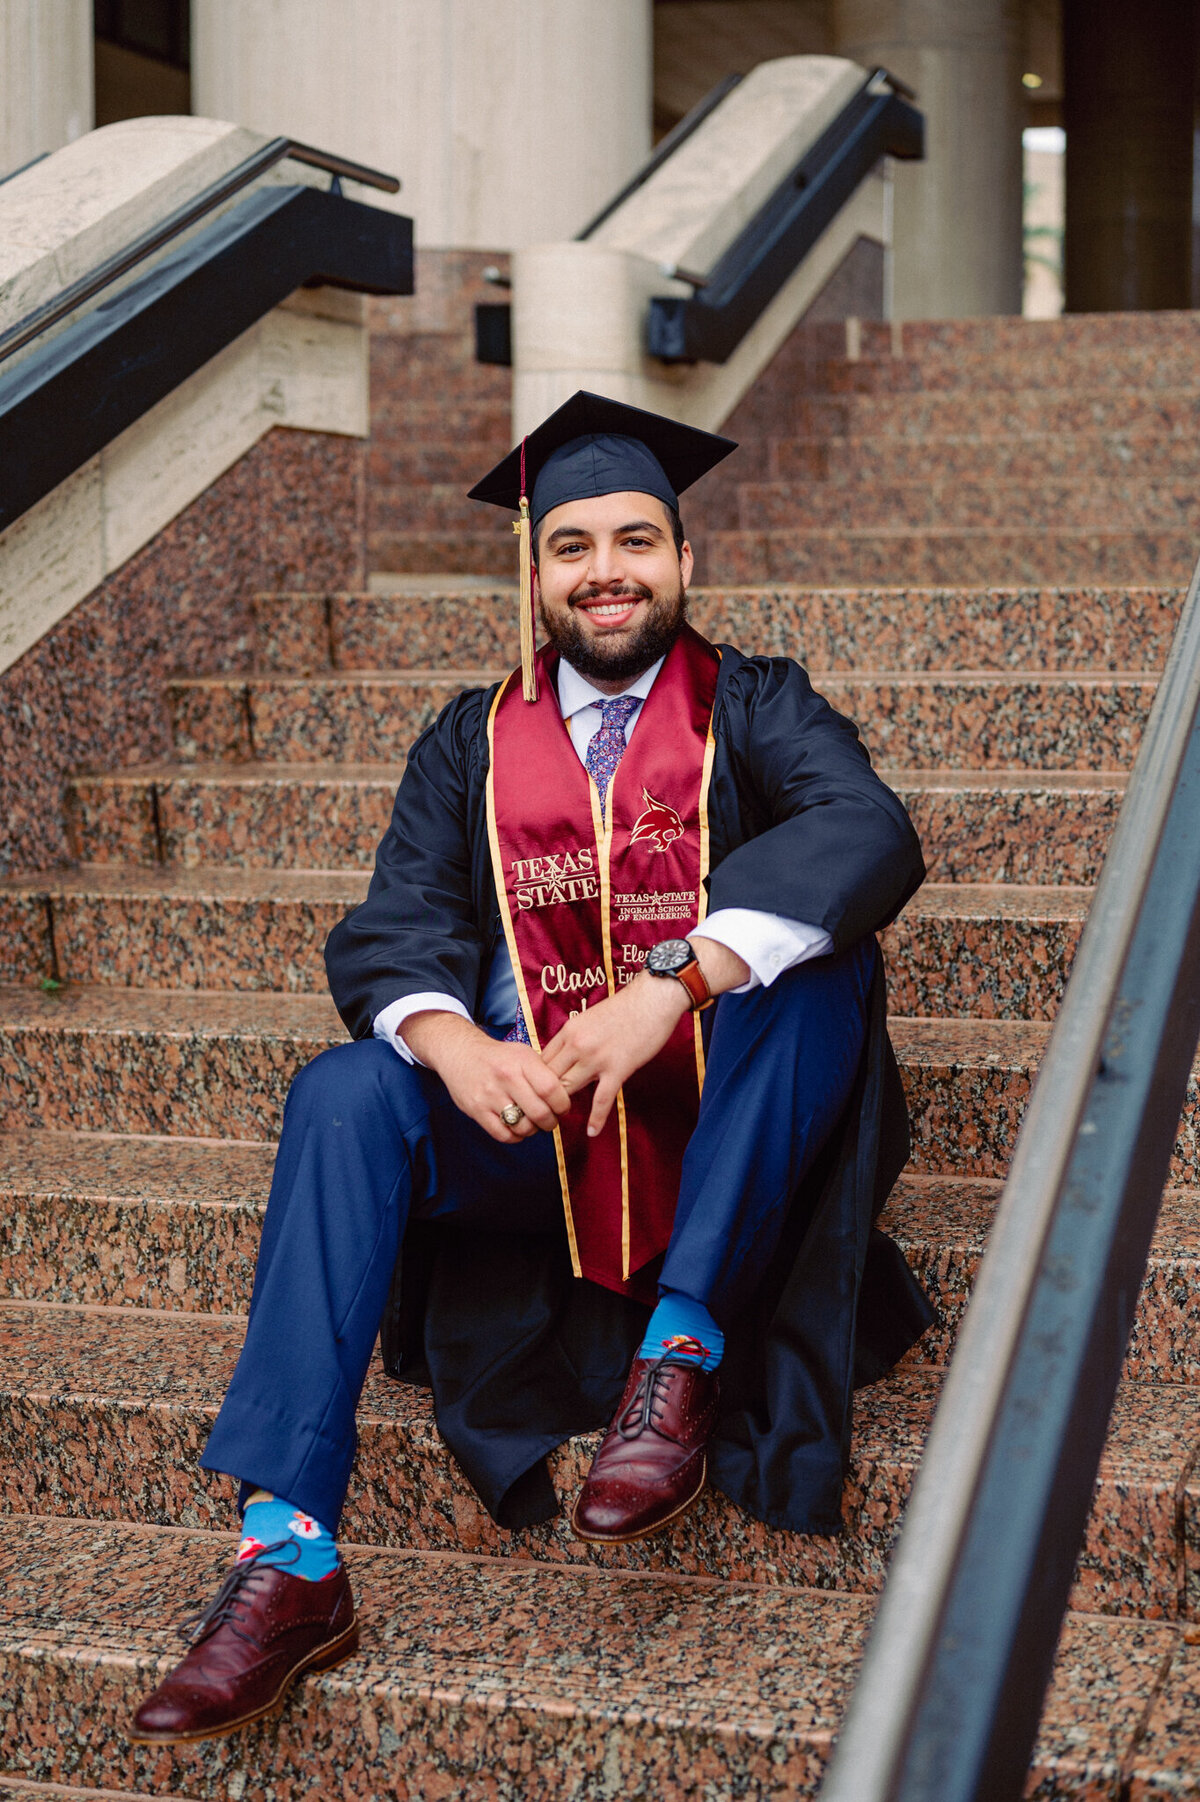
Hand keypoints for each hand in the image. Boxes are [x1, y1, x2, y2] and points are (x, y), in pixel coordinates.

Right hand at [399, 1013, 571, 1143]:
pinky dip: (515, 1136)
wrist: (461, 1052)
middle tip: (550, 1120)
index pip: (552, 1089)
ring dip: (533, 1130)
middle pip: (539, 1112)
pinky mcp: (476, 1110)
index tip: (563, 1107)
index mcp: (522, 1061)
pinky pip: (503, 1134)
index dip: (563, 1104)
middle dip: (551, 1122)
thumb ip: (543, 1073)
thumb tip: (566, 1098)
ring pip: (522, 1127)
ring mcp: (490, 1095)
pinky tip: (516, 1128)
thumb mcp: (523, 1054)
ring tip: (532, 1123)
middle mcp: (506, 1077)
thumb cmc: (499, 1056)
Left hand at [541, 936, 749, 1137]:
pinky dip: (596, 1118)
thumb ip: (577, 1038)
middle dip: (543, 1096)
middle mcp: (577, 1045)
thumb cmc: (625, 1008)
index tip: (538, 1092)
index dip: (537, 1079)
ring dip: (563, 1106)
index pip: (543, 1060)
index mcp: (569, 1031)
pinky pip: (602, 1099)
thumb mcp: (590, 1018)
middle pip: (549, 1077)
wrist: (653, 998)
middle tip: (543, 1111)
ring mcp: (596, 1058)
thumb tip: (569, 1056)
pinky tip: (592, 1132)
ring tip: (558, 1121)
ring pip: (568, 1089)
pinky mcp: (617, 1069)